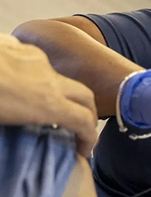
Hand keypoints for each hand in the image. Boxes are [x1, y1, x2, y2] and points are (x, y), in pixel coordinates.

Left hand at [0, 34, 96, 156]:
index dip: (90, 139)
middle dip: (88, 115)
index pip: (84, 121)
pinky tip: (17, 85)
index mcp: (46, 103)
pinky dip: (37, 79)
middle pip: (84, 97)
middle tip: (79, 130)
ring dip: (60, 96)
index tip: (83, 151)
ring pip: (59, 79)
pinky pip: (36, 64)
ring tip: (42, 109)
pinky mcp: (15, 45)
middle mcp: (48, 78)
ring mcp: (33, 58)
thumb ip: (13, 136)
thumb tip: (13, 151)